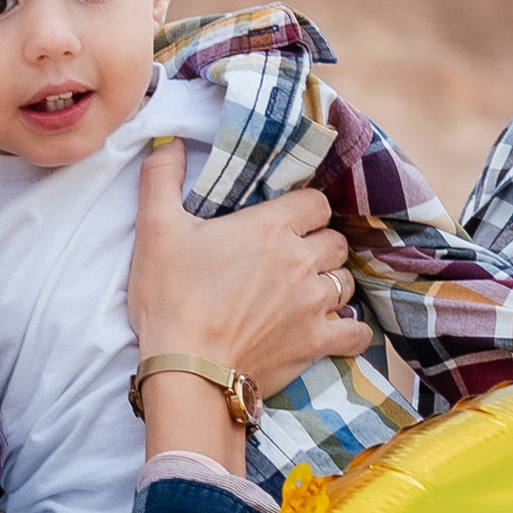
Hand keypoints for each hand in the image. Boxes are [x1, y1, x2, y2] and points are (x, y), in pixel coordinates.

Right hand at [127, 143, 368, 396]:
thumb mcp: (155, 230)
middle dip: (319, 245)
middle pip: (335, 241)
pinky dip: (352, 329)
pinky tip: (338, 328)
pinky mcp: (316, 343)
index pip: (316, 203)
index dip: (304, 210)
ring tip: (309, 291)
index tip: (287, 222)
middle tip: (294, 258)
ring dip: (331, 283)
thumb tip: (169, 142)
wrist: (187, 370)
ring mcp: (314, 304)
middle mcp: (301, 261)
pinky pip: (357, 332)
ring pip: (346, 281)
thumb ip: (162, 178)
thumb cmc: (171, 298)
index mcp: (271, 227)